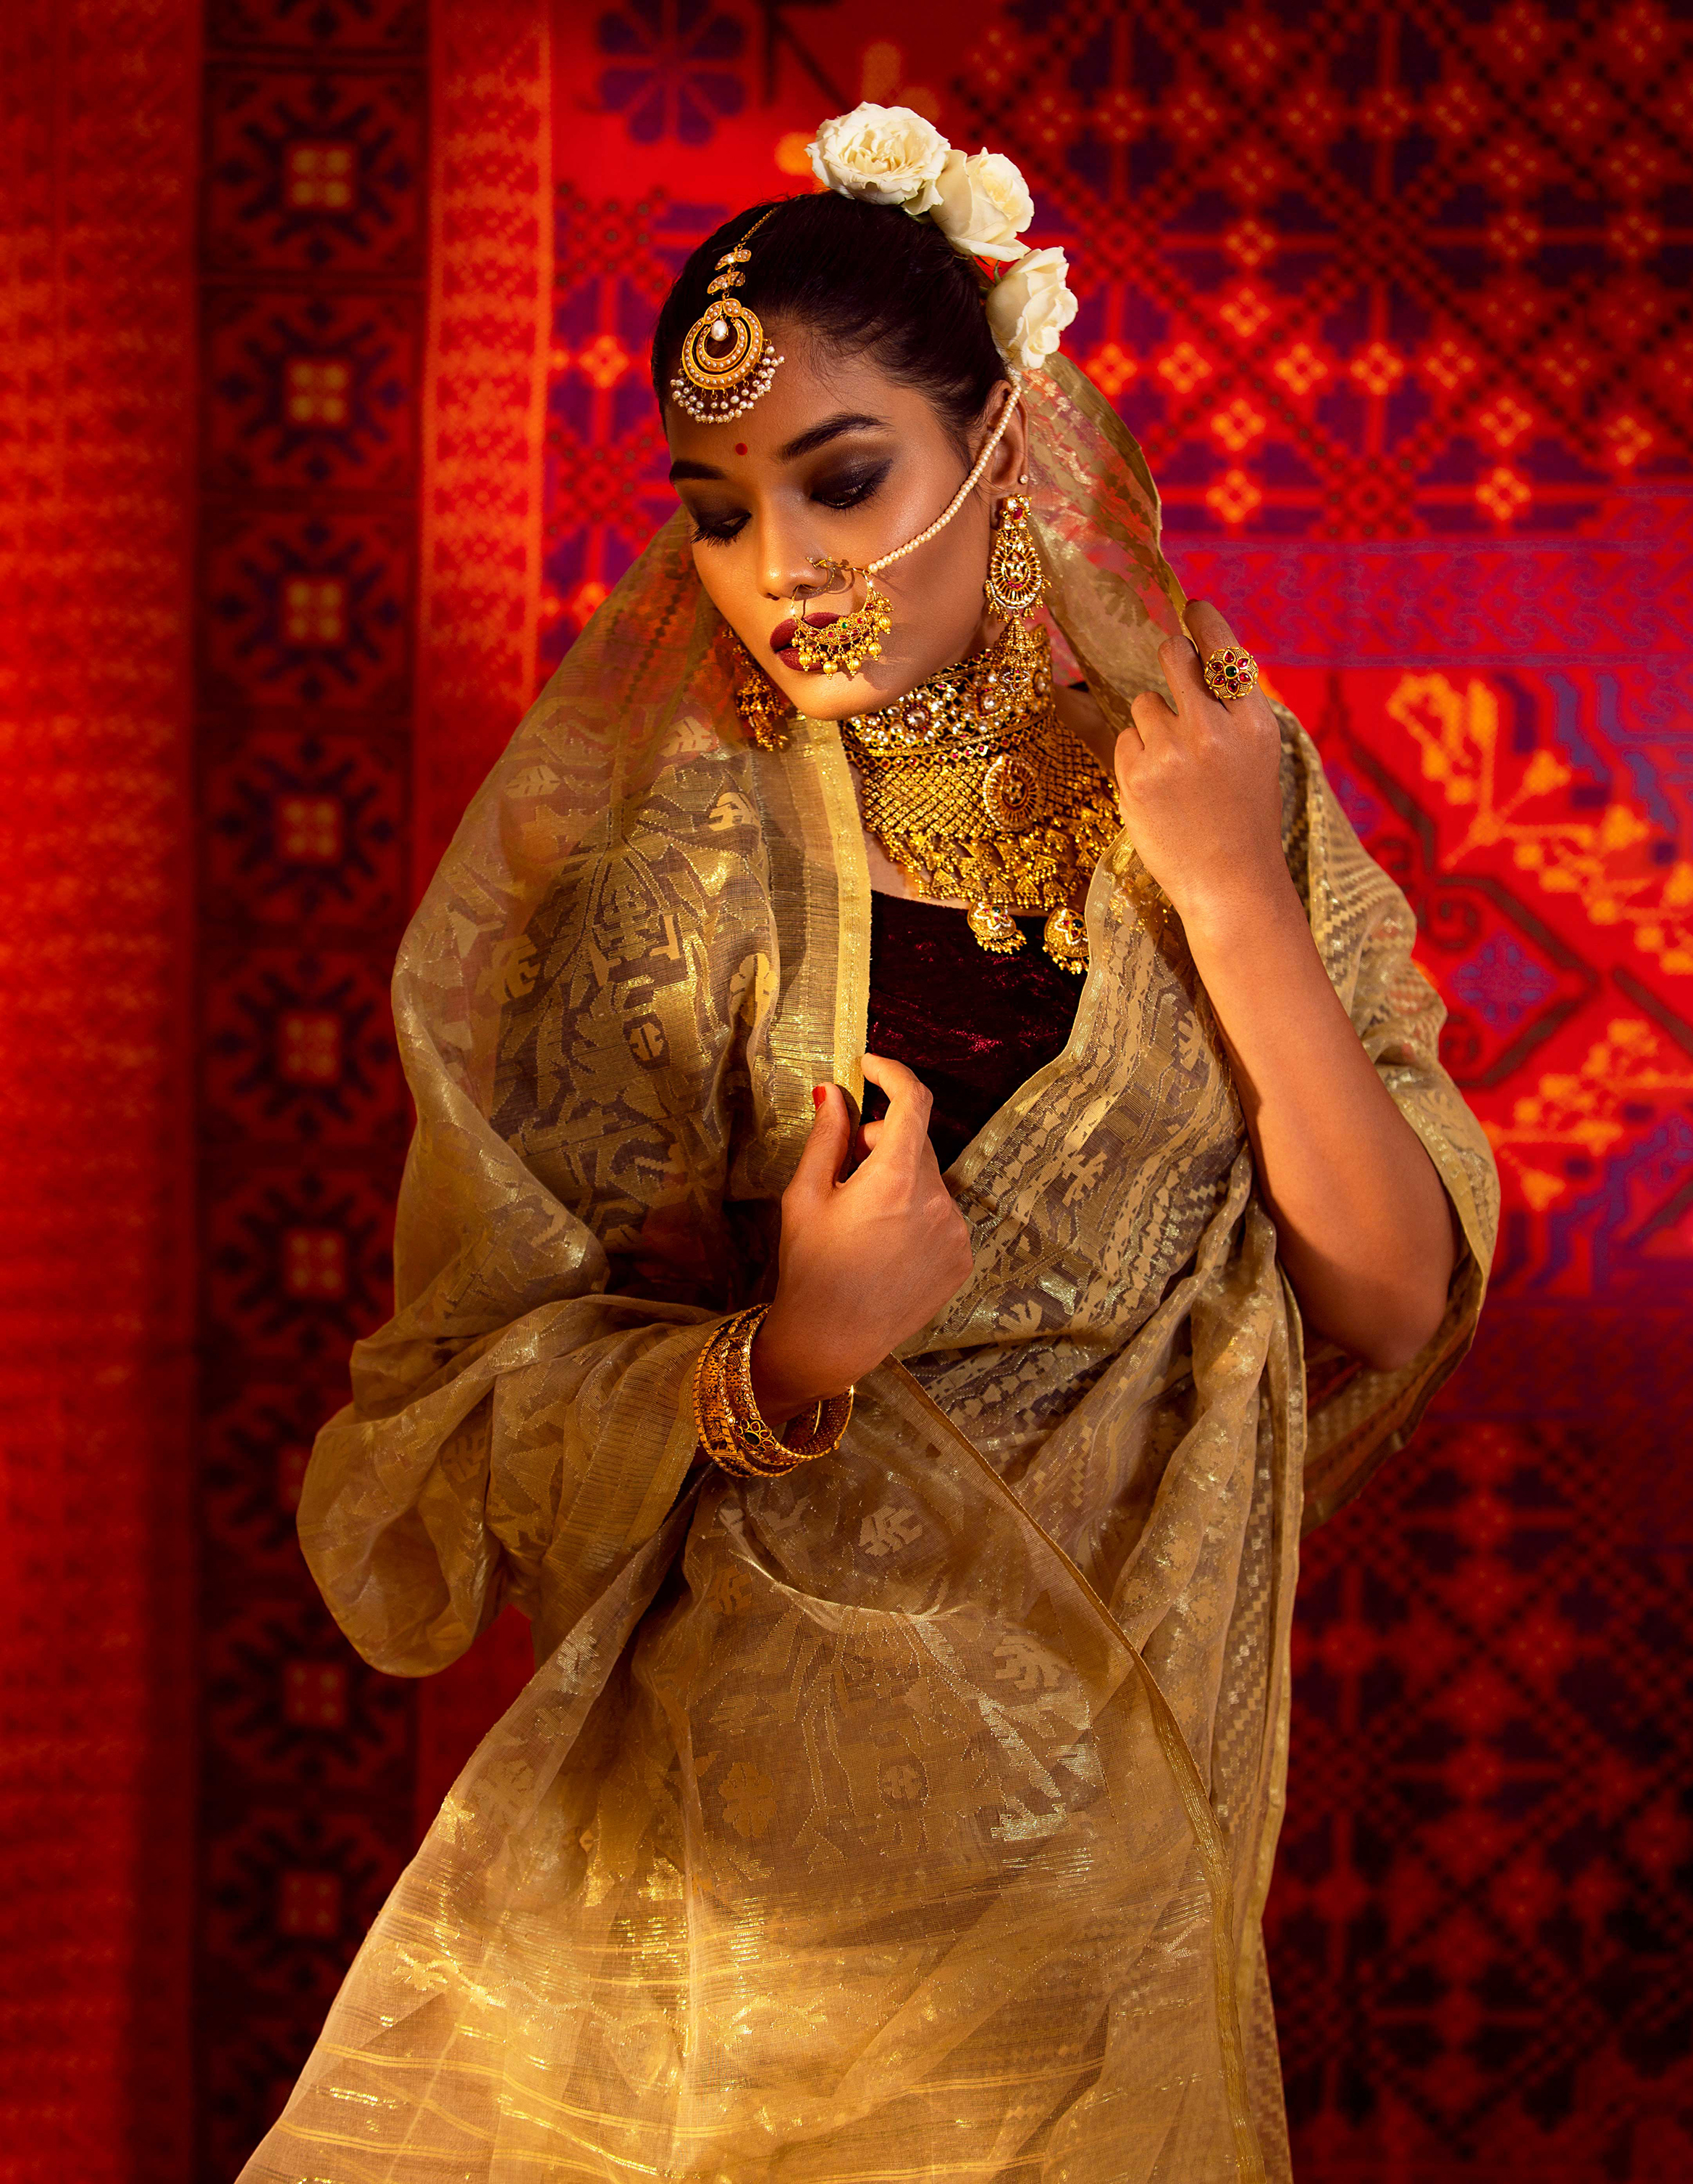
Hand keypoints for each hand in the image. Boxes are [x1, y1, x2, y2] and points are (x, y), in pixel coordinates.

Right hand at [750, 1053, 973, 1421]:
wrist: (831, 1342)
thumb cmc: (809, 1269)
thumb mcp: (805, 1196)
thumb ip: (826, 1137)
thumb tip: (834, 1092)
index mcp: (895, 1178)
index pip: (912, 1100)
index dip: (891, 1073)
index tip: (868, 1067)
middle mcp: (937, 1201)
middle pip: (915, 1142)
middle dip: (881, 1138)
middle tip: (846, 1161)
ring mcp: (955, 1231)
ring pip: (927, 1179)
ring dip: (898, 1178)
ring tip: (861, 1215)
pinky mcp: (962, 1257)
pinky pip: (940, 1214)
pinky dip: (915, 1211)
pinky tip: (882, 1244)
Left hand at [1115, 599, 1291, 934]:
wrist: (1230, 884)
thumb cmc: (1245, 822)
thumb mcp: (1258, 759)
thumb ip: (1233, 714)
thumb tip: (1199, 665)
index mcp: (1254, 723)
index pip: (1225, 652)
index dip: (1205, 624)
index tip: (1191, 608)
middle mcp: (1213, 730)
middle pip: (1173, 658)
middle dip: (1169, 658)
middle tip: (1170, 668)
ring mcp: (1172, 752)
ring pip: (1144, 704)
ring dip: (1151, 725)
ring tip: (1174, 767)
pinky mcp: (1138, 776)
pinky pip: (1125, 740)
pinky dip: (1135, 757)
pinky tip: (1158, 789)